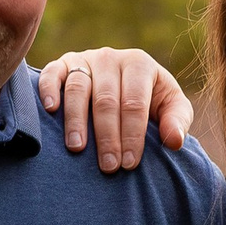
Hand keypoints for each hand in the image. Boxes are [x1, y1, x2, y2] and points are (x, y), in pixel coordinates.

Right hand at [34, 46, 193, 171]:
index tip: (129, 164)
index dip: (132, 134)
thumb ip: (176, 122)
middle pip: (106, 100)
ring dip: (76, 120)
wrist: (124, 83)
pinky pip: (52, 73)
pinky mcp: (63, 64)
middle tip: (108, 167)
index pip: (135, 103)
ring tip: (77, 148)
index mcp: (140, 64)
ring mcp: (85, 59)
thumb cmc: (151, 100)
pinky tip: (50, 110)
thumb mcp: (171, 108)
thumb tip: (174, 141)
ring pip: (78, 88)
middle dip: (108, 136)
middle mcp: (111, 58)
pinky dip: (48, 89)